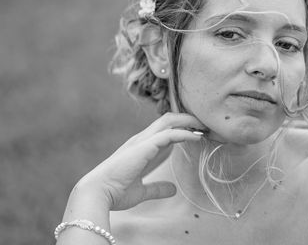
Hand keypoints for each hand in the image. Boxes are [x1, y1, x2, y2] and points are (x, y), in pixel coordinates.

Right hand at [77, 113, 204, 210]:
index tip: (198, 133)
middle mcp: (142, 139)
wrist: (97, 193)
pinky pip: (169, 134)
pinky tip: (196, 137)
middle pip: (168, 119)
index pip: (164, 129)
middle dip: (188, 119)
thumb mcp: (142, 191)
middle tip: (205, 125)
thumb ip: (157, 188)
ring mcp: (143, 140)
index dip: (181, 128)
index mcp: (141, 147)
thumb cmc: (115, 192)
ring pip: (169, 121)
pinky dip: (185, 133)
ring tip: (204, 127)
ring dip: (189, 121)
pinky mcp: (145, 145)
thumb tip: (172, 189)